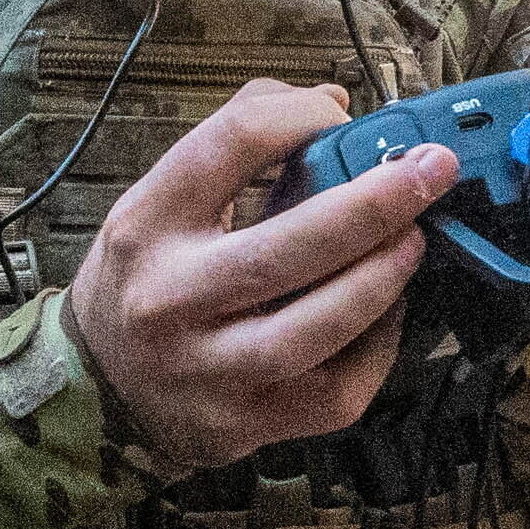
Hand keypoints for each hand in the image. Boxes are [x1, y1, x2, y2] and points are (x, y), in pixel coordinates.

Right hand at [61, 79, 455, 478]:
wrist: (98, 391)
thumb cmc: (148, 281)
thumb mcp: (161, 201)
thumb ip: (238, 141)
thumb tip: (335, 104)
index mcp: (148, 226)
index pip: (228, 146)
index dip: (300, 119)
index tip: (344, 117)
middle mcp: (170, 300)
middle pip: (284, 248)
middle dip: (373, 205)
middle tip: (431, 172)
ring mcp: (208, 372)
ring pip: (316, 329)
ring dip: (382, 278)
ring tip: (412, 243)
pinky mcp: (245, 423)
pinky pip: (335, 389)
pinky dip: (377, 346)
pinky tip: (386, 313)